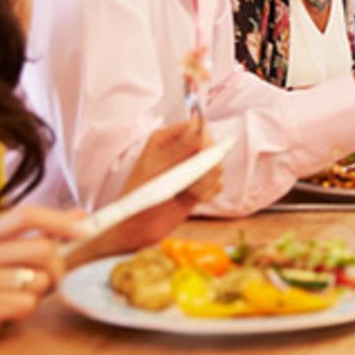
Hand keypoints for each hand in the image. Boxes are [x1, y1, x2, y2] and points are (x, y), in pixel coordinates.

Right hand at [0, 205, 87, 352]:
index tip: (86, 230)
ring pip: (37, 279)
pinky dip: (26, 308)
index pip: (25, 215)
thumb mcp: (14, 257)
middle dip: (56, 267)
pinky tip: (9, 310)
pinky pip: (25, 303)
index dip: (59, 220)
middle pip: (42, 249)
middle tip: (48, 280)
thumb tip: (80, 215)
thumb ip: (44, 235)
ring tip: (20, 295)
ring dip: (39, 291)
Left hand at [68, 119, 220, 264]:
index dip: (205, 139)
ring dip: (209, 180)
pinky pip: (218, 183)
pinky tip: (196, 198)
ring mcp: (191, 168)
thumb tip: (199, 128)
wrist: (137, 228)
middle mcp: (181, 150)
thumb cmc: (138, 197)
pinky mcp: (200, 186)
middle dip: (209, 163)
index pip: (197, 127)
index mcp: (166, 139)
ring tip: (191, 191)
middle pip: (212, 145)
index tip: (203, 154)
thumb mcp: (155, 171)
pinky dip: (210, 191)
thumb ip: (179, 150)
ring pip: (217, 165)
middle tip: (196, 178)